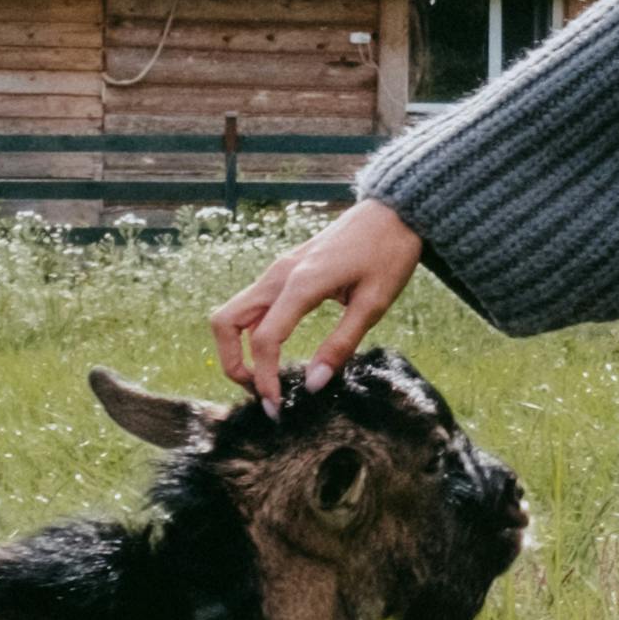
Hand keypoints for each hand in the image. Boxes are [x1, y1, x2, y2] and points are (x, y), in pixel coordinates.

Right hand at [211, 200, 422, 399]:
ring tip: (263, 376)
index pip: (264, 340)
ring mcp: (277, 270)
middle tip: (261, 391)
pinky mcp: (283, 271)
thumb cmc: (388, 253)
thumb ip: (341, 345)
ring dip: (237, 348)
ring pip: (233, 313)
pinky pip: (252, 305)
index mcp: (301, 283)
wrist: (392, 212)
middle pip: (225, 323)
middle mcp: (279, 275)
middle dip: (233, 364)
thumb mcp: (374, 304)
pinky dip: (251, 332)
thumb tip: (313, 385)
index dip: (264, 379)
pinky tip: (275, 351)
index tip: (276, 408)